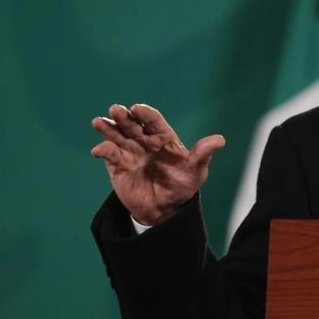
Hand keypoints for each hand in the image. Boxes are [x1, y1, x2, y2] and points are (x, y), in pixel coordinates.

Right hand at [90, 103, 224, 225]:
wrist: (165, 209)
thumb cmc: (182, 185)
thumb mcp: (195, 171)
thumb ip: (202, 154)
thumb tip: (220, 140)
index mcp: (163, 137)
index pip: (153, 121)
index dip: (145, 114)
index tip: (138, 109)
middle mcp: (144, 140)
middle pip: (132, 124)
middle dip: (124, 116)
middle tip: (116, 110)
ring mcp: (129, 151)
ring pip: (117, 135)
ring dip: (108, 127)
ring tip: (99, 122)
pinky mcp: (118, 165)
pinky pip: (109, 155)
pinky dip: (103, 150)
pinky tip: (99, 150)